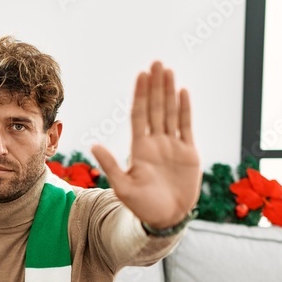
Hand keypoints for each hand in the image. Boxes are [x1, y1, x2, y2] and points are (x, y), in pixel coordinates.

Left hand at [90, 61, 201, 228]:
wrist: (166, 219)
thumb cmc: (142, 206)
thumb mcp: (123, 187)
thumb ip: (110, 165)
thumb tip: (93, 146)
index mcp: (139, 148)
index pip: (140, 115)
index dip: (141, 95)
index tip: (141, 75)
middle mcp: (156, 143)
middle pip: (156, 108)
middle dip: (156, 86)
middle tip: (157, 63)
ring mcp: (172, 146)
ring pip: (171, 112)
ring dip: (170, 92)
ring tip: (169, 71)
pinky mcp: (188, 153)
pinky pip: (186, 126)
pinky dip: (185, 109)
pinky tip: (183, 92)